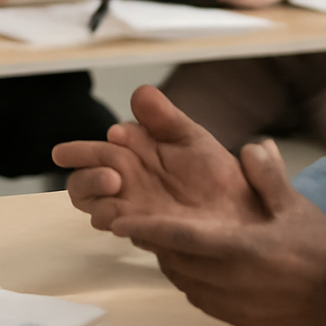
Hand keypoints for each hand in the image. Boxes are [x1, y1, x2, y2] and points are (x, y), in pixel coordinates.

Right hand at [52, 85, 261, 231]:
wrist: (242, 209)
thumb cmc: (217, 174)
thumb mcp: (190, 137)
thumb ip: (164, 116)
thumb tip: (140, 93)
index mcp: (132, 157)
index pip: (94, 153)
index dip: (89, 149)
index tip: (116, 135)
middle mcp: (126, 184)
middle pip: (82, 183)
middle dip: (85, 176)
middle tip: (109, 173)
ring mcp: (133, 210)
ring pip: (93, 206)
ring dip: (96, 196)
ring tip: (113, 183)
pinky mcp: (145, 232)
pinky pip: (118, 227)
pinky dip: (112, 219)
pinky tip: (119, 214)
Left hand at [115, 138, 325, 325]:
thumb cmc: (319, 248)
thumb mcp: (294, 206)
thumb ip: (267, 176)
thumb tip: (253, 146)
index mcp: (240, 249)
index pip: (181, 237)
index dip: (148, 228)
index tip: (119, 220)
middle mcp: (229, 279)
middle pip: (174, 259)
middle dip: (154, 240)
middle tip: (137, 221)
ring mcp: (230, 302)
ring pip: (183, 278)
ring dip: (171, 259)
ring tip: (165, 239)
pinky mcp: (234, 317)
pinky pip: (198, 296)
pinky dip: (190, 278)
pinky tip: (195, 263)